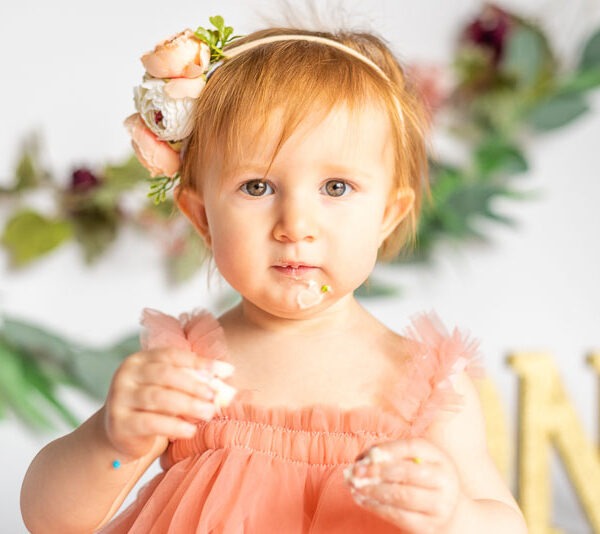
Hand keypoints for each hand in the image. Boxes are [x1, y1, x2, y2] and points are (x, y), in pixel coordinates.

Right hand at [103, 348, 232, 459]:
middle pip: (165, 374)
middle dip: (194, 384)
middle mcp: (126, 375)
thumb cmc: (153, 407)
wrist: (121, 434)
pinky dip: (174, 426)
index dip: (200, 362)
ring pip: (159, 397)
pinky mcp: (120, 424)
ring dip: (188, 405)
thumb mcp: (169, 389)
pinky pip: (150, 422)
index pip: (172, 355)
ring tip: (209, 412)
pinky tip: (190, 430)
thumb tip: (227, 375)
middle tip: (215, 395)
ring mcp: (119, 399)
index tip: (226, 371)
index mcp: (140, 360)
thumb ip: (191, 380)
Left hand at [345, 438, 461, 532]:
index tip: (368, 454)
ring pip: (402, 495)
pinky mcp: (428, 525)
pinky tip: (362, 499)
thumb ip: (391, 455)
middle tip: (356, 471)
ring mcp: (439, 505)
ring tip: (355, 486)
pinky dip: (376, 507)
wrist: (450, 514)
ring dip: (374, 490)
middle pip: (407, 472)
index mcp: (439, 457)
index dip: (388, 449)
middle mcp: (444, 479)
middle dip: (378, 471)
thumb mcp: (415, 462)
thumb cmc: (423, 480)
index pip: (413, 447)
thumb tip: (362, 459)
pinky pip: (399, 516)